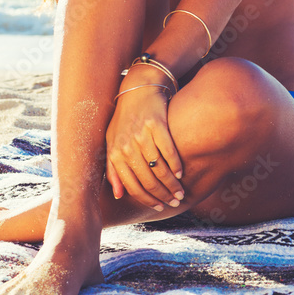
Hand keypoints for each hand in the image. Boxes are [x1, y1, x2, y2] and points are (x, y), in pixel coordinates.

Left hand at [105, 81, 184, 210]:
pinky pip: (168, 150)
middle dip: (162, 195)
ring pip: (159, 168)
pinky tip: (181, 173)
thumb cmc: (124, 118)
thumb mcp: (112, 142)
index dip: (146, 199)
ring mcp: (142, 135)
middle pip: (147, 179)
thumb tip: (118, 195)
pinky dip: (175, 164)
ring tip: (180, 192)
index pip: (132, 185)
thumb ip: (112, 169)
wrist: (138, 88)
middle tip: (174, 202)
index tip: (158, 206)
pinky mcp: (157, 124)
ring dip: (171, 184)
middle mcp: (127, 146)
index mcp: (115, 153)